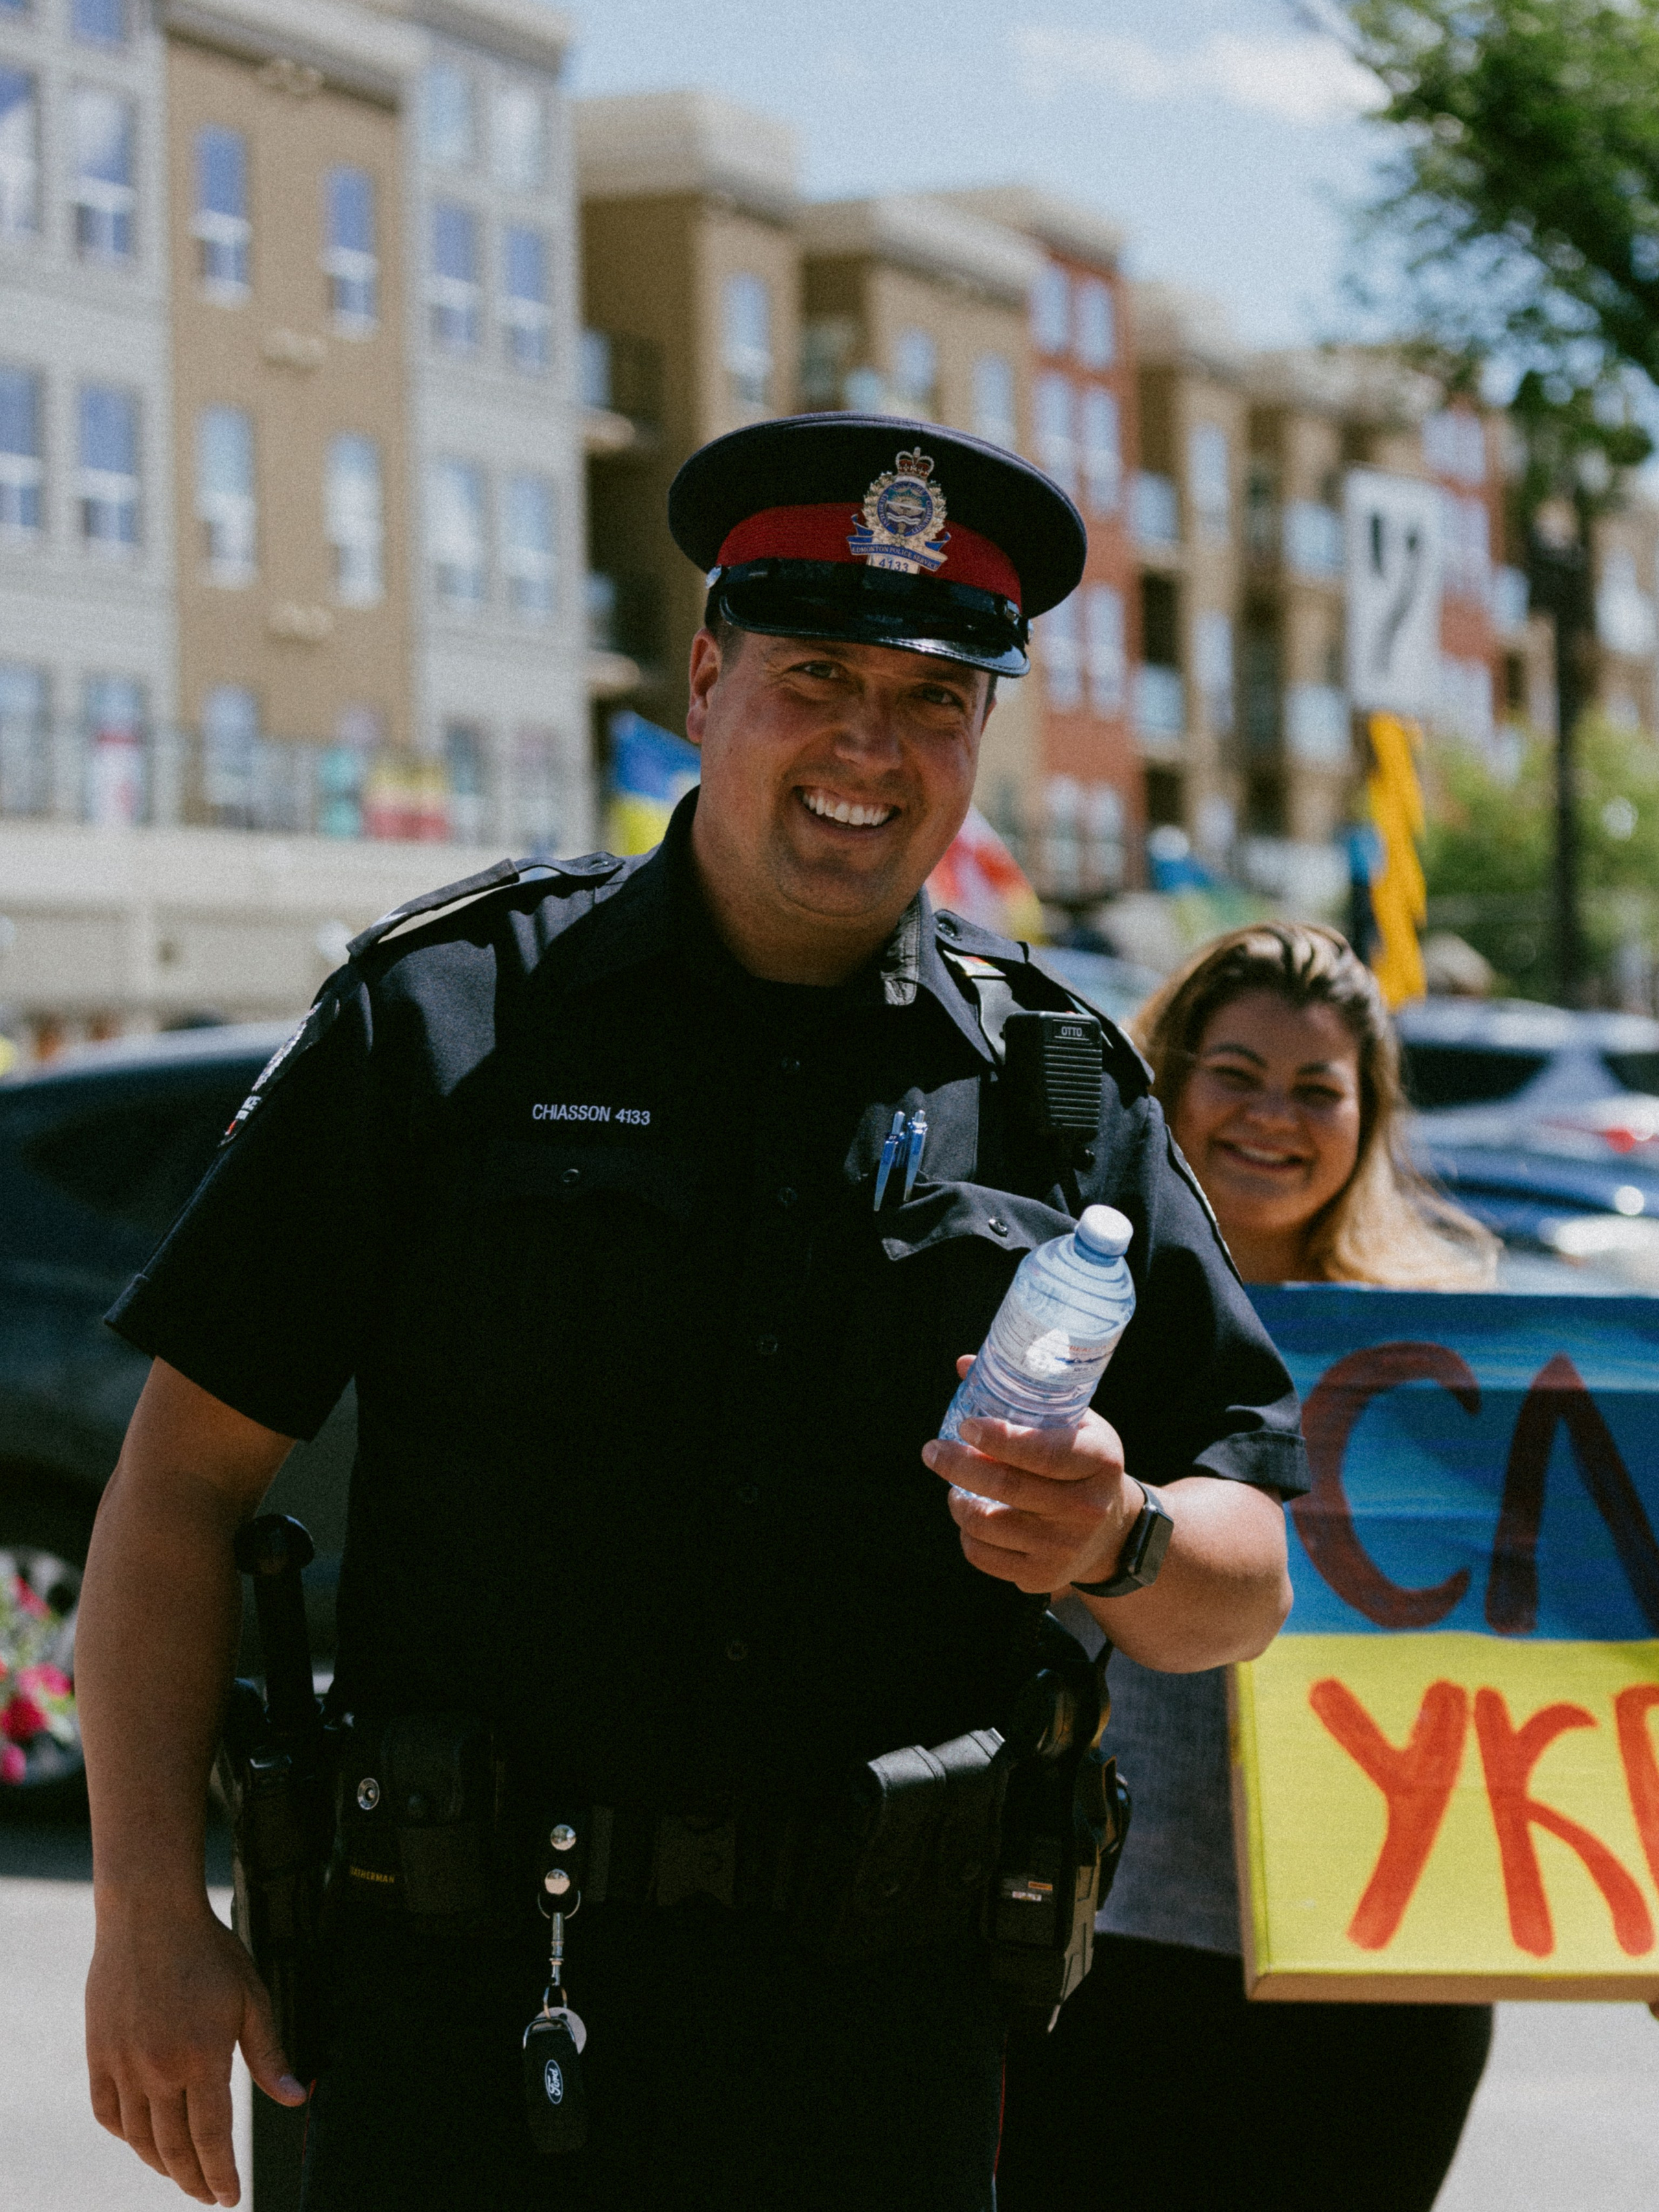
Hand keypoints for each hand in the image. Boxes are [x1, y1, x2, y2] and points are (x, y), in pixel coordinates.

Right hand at [86, 1899, 305, 2205]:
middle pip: (175, 2147)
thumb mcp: (252, 1999)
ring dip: (160, 2164)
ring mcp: (123, 2063)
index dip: (221, 2174)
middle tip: (207, 2195)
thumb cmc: (208, 1951)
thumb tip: (296, 2098)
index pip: (213, 2137)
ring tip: (179, 2173)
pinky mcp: (99, 2053)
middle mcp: (158, 2069)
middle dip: (194, 2180)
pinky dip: (124, 2134)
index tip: (229, 2198)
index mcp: (202, 2058)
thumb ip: (269, 2055)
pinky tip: (139, 2140)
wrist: (150, 1914)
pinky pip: (107, 2111)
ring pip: (138, 2137)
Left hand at [922, 1355, 1140, 1594]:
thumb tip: (964, 1365)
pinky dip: (967, 1533)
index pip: (1044, 1452)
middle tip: (932, 1450)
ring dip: (957, 1500)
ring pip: (987, 1523)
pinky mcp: (1043, 1576)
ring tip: (952, 1484)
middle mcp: (1087, 1508)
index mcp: (1100, 1461)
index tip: (966, 1426)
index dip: (1000, 1439)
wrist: (1113, 1531)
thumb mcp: (1073, 1423)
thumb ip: (1024, 1395)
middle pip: (1007, 1487)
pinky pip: (984, 1555)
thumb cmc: (1082, 1463)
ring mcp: (1065, 1547)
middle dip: (958, 1465)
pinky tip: (971, 1514)